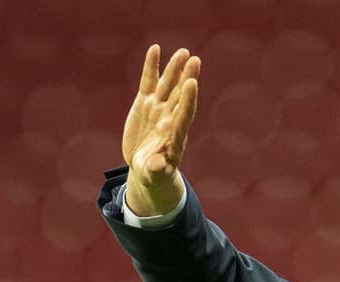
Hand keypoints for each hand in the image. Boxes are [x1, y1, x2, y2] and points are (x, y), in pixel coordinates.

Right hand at [121, 44, 200, 215]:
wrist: (146, 167)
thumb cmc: (153, 174)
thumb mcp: (152, 174)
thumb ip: (156, 168)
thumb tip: (158, 164)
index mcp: (174, 134)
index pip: (184, 113)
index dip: (188, 99)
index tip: (192, 83)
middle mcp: (169, 117)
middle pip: (180, 95)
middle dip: (186, 77)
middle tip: (194, 59)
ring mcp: (158, 108)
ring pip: (168, 85)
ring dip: (174, 68)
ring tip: (183, 52)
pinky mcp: (145, 103)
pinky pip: (149, 82)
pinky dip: (152, 66)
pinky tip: (155, 49)